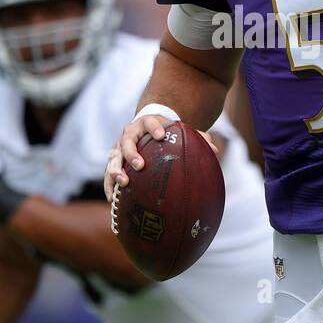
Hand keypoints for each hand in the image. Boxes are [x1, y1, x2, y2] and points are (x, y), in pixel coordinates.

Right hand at [103, 117, 219, 200]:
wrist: (145, 128)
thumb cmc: (165, 133)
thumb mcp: (178, 131)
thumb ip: (196, 138)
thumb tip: (214, 150)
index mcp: (146, 124)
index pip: (149, 122)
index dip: (153, 128)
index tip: (160, 135)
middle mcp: (129, 134)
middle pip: (126, 141)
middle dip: (132, 153)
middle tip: (140, 165)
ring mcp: (119, 147)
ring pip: (113, 158)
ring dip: (116, 170)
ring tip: (123, 182)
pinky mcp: (114, 161)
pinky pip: (108, 174)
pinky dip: (109, 186)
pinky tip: (113, 200)